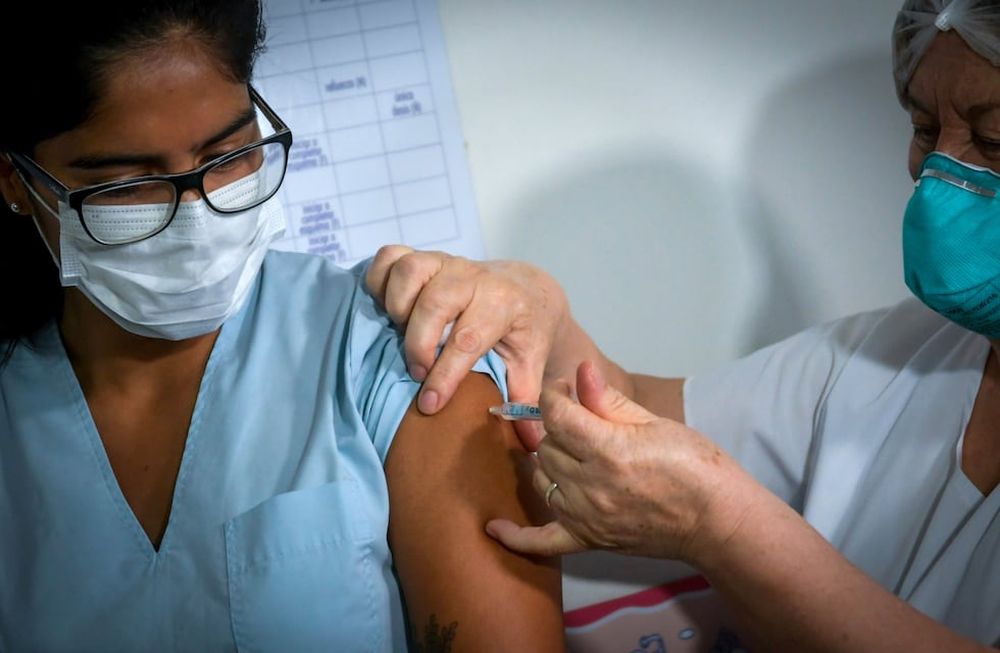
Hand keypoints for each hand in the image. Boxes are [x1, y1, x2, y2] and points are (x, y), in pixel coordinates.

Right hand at [365, 246, 568, 442]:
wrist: (525, 290)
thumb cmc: (524, 332)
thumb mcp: (530, 363)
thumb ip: (525, 398)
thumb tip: (529, 441)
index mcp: (504, 303)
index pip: (468, 339)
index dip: (444, 375)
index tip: (429, 404)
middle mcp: (474, 277)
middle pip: (435, 303)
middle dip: (418, 344)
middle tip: (417, 371)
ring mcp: (447, 262)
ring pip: (411, 270)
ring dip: (398, 306)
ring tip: (402, 335)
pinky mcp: (424, 256)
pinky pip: (390, 257)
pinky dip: (380, 281)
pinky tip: (387, 309)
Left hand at [486, 361, 759, 562]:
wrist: (716, 519)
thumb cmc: (695, 465)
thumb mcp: (654, 422)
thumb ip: (609, 400)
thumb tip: (581, 371)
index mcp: (608, 450)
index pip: (557, 414)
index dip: (554, 394)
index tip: (562, 387)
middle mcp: (590, 485)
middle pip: (547, 446)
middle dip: (556, 425)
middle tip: (574, 415)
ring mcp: (586, 516)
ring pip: (542, 479)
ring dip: (547, 460)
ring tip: (567, 448)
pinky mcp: (590, 539)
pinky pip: (543, 541)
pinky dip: (516, 537)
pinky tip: (493, 528)